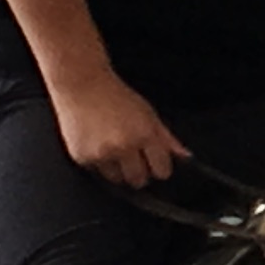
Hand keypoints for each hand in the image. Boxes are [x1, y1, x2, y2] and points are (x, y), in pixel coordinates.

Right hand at [58, 73, 188, 189]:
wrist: (80, 84)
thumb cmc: (113, 94)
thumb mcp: (147, 112)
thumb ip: (166, 137)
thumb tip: (184, 156)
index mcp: (144, 134)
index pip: (162, 170)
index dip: (160, 167)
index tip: (156, 163)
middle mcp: (123, 146)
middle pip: (139, 180)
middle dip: (139, 173)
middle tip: (133, 157)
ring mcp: (101, 154)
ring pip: (117, 179)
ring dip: (118, 170)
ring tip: (112, 147)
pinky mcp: (83, 158)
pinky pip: (97, 173)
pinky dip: (98, 163)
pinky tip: (97, 144)